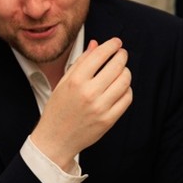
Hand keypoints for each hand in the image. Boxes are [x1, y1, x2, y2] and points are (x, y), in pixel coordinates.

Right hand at [30, 37, 133, 169]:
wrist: (55, 139)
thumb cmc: (58, 109)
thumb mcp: (63, 82)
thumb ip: (81, 62)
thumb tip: (96, 44)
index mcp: (75, 81)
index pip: (100, 55)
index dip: (112, 45)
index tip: (117, 43)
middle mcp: (88, 93)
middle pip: (117, 66)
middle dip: (122, 56)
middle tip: (122, 54)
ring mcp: (100, 107)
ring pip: (125, 81)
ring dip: (126, 72)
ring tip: (121, 72)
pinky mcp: (108, 120)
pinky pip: (127, 99)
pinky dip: (127, 90)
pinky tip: (120, 89)